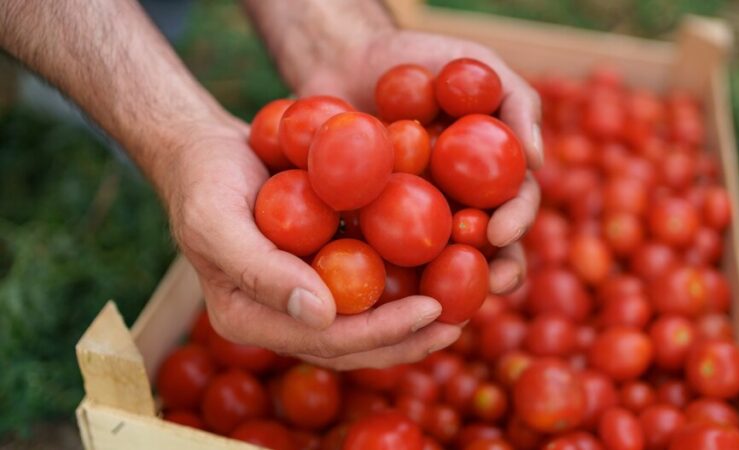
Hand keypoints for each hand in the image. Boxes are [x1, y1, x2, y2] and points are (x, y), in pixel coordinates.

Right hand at [165, 118, 460, 368]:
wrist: (206, 150)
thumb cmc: (204, 182)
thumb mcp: (218, 222)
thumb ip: (261, 272)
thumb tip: (324, 316)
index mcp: (252, 319)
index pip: (325, 341)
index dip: (380, 332)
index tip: (430, 310)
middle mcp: (283, 316)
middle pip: (354, 343)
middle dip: (408, 338)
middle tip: (458, 322)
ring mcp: (305, 293)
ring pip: (366, 320)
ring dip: (414, 319)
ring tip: (464, 307)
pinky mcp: (323, 267)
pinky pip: (368, 282)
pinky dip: (405, 279)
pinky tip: (444, 267)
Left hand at [297, 29, 541, 293]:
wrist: (348, 58)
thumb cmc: (422, 57)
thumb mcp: (476, 64)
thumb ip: (516, 102)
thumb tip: (538, 158)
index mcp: (491, 176)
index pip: (514, 206)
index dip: (515, 223)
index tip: (500, 232)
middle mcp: (460, 205)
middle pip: (485, 250)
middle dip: (493, 273)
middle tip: (488, 285)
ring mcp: (415, 221)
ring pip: (436, 266)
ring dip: (444, 289)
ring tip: (438, 305)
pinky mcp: (370, 227)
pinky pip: (377, 256)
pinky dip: (381, 276)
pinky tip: (374, 293)